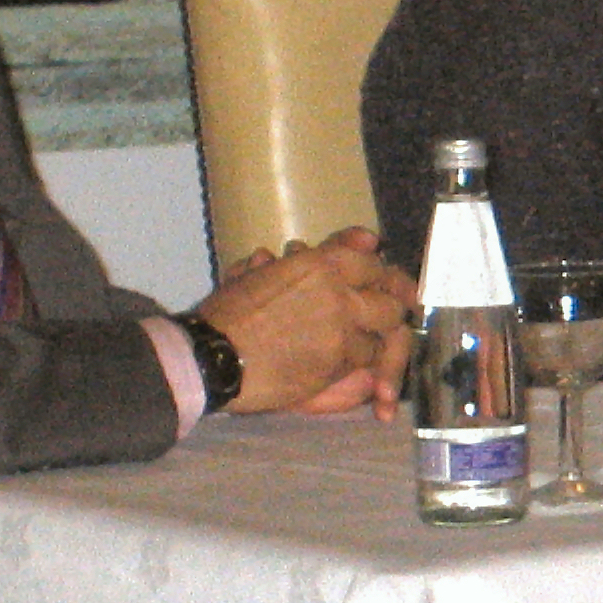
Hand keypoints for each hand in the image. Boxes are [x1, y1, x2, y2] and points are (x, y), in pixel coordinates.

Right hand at [193, 227, 417, 418]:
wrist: (211, 356)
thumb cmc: (230, 313)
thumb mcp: (271, 270)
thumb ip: (321, 253)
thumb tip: (370, 237)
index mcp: (319, 263)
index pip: (372, 262)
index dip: (379, 277)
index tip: (379, 287)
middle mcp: (338, 291)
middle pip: (390, 299)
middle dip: (385, 310)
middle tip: (372, 321)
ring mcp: (342, 327)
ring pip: (381, 334)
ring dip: (369, 341)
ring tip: (345, 345)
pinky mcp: (338, 361)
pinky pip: (364, 361)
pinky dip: (355, 365)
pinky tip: (331, 364)